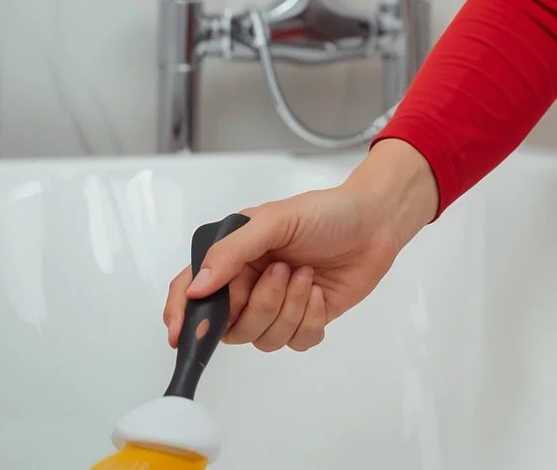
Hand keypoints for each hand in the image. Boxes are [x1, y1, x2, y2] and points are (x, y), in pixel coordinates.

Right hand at [162, 138, 439, 352]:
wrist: (375, 222)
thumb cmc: (326, 212)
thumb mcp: (275, 221)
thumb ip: (232, 252)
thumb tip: (196, 286)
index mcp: (234, 258)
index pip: (192, 291)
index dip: (183, 315)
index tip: (181, 333)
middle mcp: (250, 285)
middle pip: (230, 326)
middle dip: (260, 304)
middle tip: (284, 271)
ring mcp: (278, 305)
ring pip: (263, 338)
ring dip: (288, 309)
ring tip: (305, 275)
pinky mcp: (305, 319)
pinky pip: (296, 342)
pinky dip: (310, 320)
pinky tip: (319, 292)